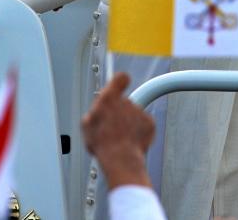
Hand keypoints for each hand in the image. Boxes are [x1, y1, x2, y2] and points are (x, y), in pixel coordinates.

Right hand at [82, 73, 153, 187]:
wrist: (121, 159)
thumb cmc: (103, 143)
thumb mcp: (87, 126)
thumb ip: (94, 112)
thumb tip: (96, 112)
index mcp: (109, 98)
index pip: (120, 78)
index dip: (120, 81)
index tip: (120, 83)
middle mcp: (127, 101)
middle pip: (124, 102)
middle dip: (119, 112)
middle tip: (112, 128)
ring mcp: (140, 111)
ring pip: (133, 115)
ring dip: (128, 124)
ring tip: (120, 139)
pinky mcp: (150, 122)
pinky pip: (143, 124)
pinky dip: (138, 132)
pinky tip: (130, 142)